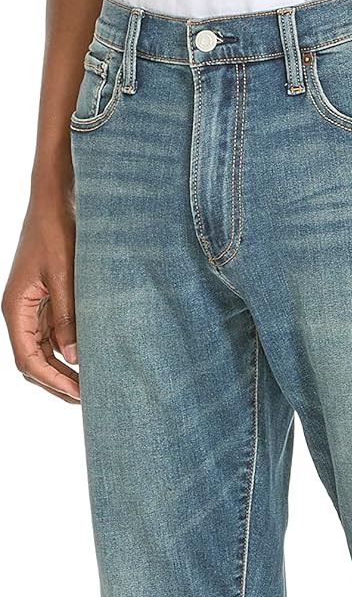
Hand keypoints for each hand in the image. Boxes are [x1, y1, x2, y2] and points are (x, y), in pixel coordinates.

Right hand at [2, 191, 79, 403]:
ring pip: (43, 353)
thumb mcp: (65, 275)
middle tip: (88, 398)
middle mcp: (20, 312)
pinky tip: (87, 361)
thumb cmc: (56, 230)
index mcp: (16, 308)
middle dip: (57, 383)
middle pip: (33, 362)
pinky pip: (53, 337)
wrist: (55, 199)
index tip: (79, 394)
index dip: (53, 381)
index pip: (29, 359)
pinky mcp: (46, 302)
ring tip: (89, 386)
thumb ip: (67, 317)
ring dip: (63, 372)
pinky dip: (67, 353)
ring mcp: (32, 309)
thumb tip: (74, 358)